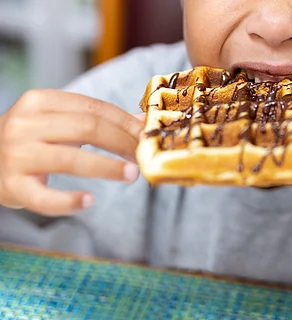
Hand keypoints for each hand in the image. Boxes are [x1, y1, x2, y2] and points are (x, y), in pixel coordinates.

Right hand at [0, 89, 144, 215]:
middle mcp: (25, 125)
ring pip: (70, 160)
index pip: (93, 108)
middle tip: (144, 155)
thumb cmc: (29, 140)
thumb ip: (95, 120)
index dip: (125, 122)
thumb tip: (140, 123)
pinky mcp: (12, 186)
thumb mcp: (57, 121)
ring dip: (107, 167)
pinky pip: (44, 198)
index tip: (148, 135)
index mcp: (39, 102)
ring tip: (132, 174)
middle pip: (87, 129)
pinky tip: (89, 201)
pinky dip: (68, 201)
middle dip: (122, 142)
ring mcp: (17, 156)